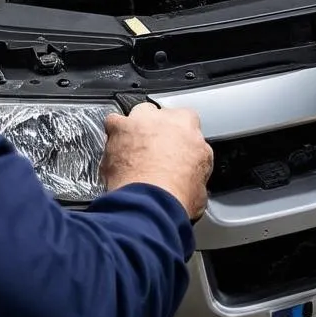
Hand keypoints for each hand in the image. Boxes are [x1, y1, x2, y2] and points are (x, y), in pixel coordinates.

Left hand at [101, 104, 212, 220]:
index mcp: (187, 125)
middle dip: (156, 129)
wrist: (152, 201)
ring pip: (135, 116)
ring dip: (134, 131)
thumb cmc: (177, 192)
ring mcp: (137, 122)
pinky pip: (113, 124)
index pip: (187, 119)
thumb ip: (198, 162)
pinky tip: (116, 153)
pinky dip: (114, 137)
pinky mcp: (116, 131)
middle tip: (155, 152)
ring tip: (134, 155)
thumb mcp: (202, 181)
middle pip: (158, 114)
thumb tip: (192, 170)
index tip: (178, 149)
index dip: (181, 136)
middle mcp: (161, 118)